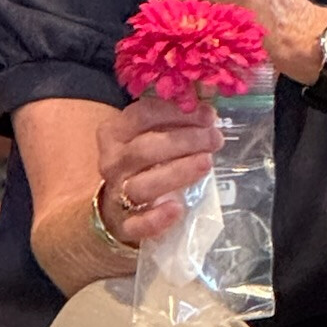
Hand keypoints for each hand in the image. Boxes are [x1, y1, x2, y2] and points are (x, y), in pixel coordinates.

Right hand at [95, 93, 222, 244]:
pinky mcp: (123, 226)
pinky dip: (156, 219)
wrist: (116, 206)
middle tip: (215, 138)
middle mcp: (111, 162)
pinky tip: (177, 209)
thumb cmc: (143, 163)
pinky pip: (136, 224)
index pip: (141, 115)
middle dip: (184, 141)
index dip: (175, 112)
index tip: (207, 115)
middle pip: (145, 149)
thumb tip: (208, 101)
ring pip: (142, 184)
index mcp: (115, 133)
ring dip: (177, 172)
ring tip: (206, 162)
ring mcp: (115, 195)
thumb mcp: (152, 136)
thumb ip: (174, 120)